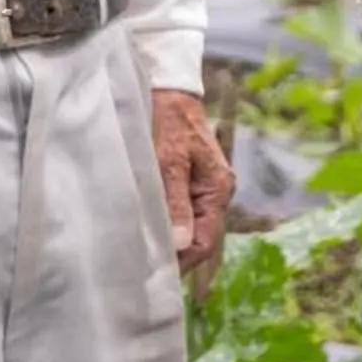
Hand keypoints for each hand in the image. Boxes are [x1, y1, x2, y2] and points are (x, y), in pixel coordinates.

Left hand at [153, 89, 233, 273]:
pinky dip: (166, 221)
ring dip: (169, 238)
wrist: (169, 87)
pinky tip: (146, 226)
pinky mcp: (190, 180)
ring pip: (189, 225)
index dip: (183, 262)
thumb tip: (180, 244)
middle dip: (175, 253)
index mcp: (218, 189)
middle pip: (199, 237)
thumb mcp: (169, 161)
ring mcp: (204, 186)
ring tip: (142, 250)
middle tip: (143, 267)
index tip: (156, 274)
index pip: (205, 242)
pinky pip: (181, 210)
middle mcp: (216, 191)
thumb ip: (175, 202)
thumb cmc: (170, 120)